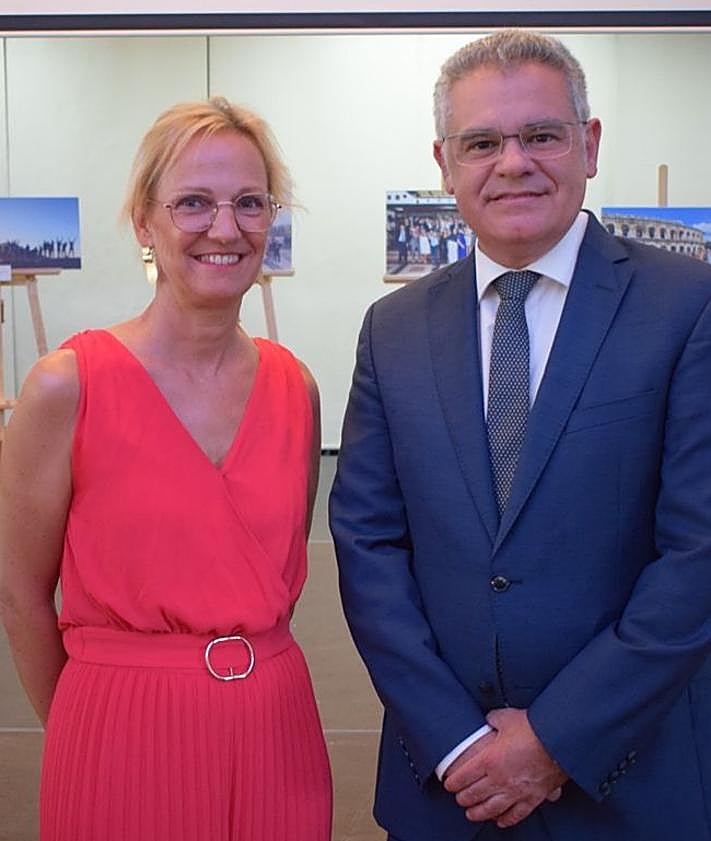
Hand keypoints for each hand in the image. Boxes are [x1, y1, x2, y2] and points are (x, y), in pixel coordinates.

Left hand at [443, 708, 567, 828]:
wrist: (559, 740)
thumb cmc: (532, 727)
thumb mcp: (506, 717)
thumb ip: (493, 719)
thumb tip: (489, 719)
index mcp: (489, 760)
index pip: (463, 776)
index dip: (453, 782)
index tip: (448, 784)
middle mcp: (499, 779)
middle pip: (474, 795)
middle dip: (463, 798)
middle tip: (458, 799)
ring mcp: (515, 791)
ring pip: (491, 809)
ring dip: (478, 813)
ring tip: (471, 814)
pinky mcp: (532, 798)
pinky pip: (516, 814)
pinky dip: (506, 820)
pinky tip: (500, 821)